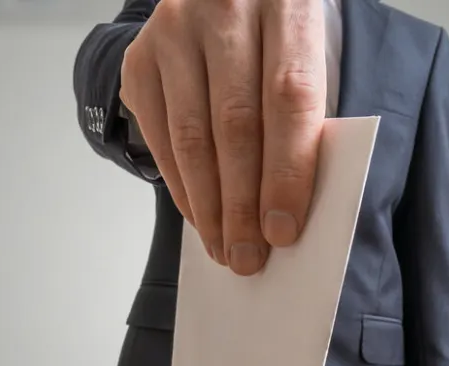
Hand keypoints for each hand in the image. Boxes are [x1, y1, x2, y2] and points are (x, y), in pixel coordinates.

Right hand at [119, 0, 326, 275]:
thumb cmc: (279, 33)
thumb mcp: (309, 52)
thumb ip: (304, 115)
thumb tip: (289, 208)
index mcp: (286, 2)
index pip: (289, 97)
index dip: (287, 170)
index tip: (284, 230)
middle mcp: (223, 8)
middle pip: (235, 123)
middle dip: (242, 204)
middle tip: (249, 257)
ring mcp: (173, 30)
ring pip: (191, 135)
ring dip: (208, 205)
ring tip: (224, 248)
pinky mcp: (140, 56)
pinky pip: (159, 135)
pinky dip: (181, 184)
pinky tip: (199, 215)